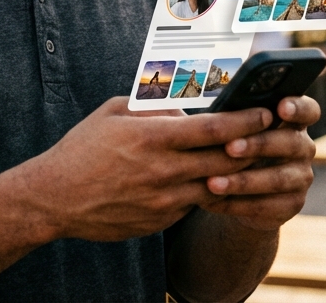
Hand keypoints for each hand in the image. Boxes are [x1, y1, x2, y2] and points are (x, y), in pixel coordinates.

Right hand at [15, 97, 274, 242]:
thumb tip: (185, 105)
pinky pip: (193, 204)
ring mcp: (163, 200)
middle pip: (226, 160)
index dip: (246, 120)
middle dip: (252, 147)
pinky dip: (205, 191)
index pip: (215, 128)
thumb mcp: (113, 112)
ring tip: (246, 159)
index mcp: (153, 137)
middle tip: (269, 136)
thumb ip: (151, 106)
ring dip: (234, 173)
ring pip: (216, 186)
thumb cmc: (82, 149)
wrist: (55, 198)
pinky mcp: (160, 221)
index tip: (264, 112)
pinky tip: (209, 181)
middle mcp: (163, 171)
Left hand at [198, 96, 319, 231]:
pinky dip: (238, 204)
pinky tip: (212, 201)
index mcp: (292, 121)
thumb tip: (190, 100)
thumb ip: (226, 114)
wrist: (239, 192)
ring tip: (212, 182)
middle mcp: (302, 147)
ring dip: (243, 181)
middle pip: (291, 143)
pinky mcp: (292, 205)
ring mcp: (300, 178)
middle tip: (229, 147)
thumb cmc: (231, 146)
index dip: (299, 108)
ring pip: (277, 179)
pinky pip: (267, 206)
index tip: (280, 108)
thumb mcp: (230, 128)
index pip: (309, 109)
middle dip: (259, 144)